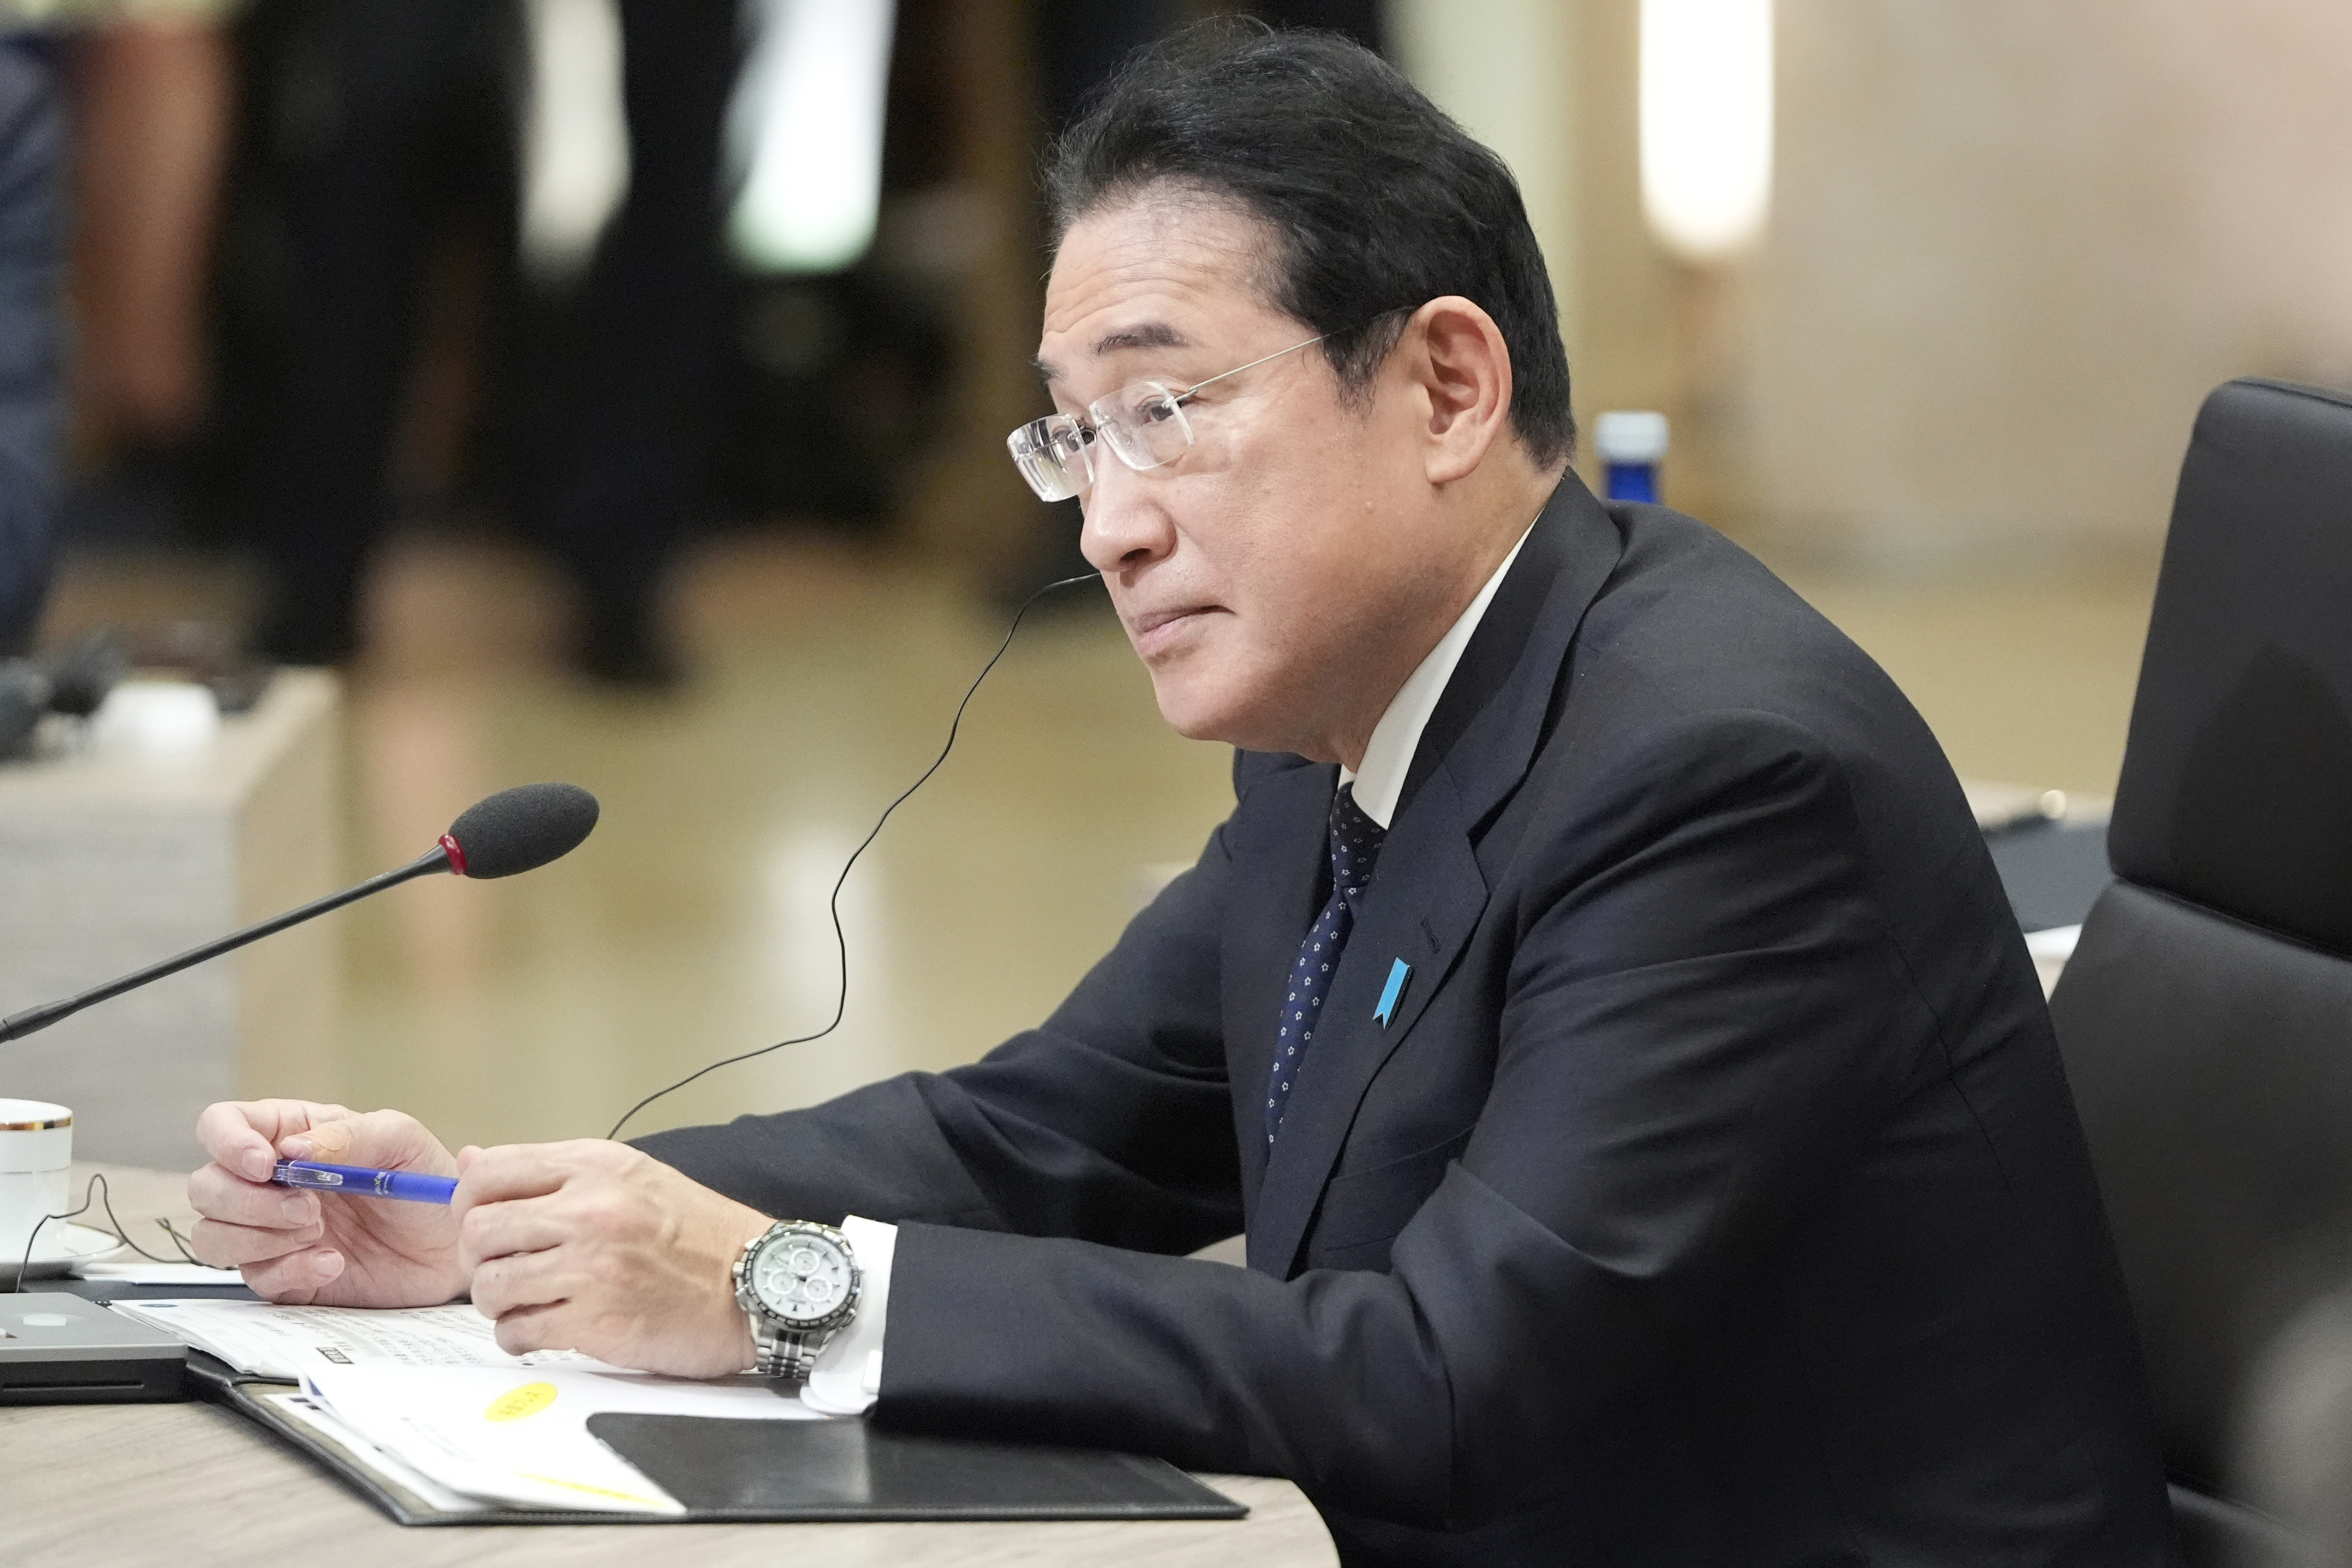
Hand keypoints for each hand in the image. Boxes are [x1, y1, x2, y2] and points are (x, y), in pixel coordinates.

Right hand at [187, 1100, 467, 1306]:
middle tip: (309, 1210)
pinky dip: (290, 1270)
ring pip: (211, 1235)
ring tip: (318, 1233)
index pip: (222, 1124)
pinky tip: (332, 1262)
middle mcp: (270, 1183)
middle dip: (249, 1202)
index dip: (228, 1143)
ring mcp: (270, 1231)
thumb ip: (348, 1136)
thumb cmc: (425, 1181)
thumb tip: (290, 1149)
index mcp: (291, 1134)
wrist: (452, 1245)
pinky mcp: (283, 1274)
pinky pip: (254, 1277)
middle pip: (206, 1187)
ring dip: (259, 1238)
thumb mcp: (401, 1141)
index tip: (265, 1165)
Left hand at [457, 1140, 771, 1377]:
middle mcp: (590, 1210)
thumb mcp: (631, 1176)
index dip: (468, 1203)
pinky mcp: (595, 1321)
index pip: (487, 1173)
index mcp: (596, 1167)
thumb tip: (471, 1162)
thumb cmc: (698, 1235)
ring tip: (532, 1300)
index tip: (485, 1222)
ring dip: (500, 1302)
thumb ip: (552, 1172)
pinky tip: (549, 1327)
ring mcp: (591, 1267)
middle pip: (477, 1232)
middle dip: (480, 1258)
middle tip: (507, 1268)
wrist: (756, 1286)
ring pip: (488, 1287)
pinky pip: (515, 1333)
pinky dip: (521, 1337)